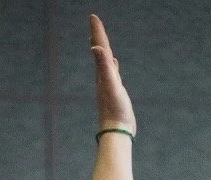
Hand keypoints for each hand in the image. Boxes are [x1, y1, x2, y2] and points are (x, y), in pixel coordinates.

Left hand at [90, 14, 135, 135]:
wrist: (117, 132)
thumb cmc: (114, 110)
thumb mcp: (111, 85)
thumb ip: (103, 66)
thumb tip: (95, 48)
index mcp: (103, 73)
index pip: (100, 47)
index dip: (97, 32)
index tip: (93, 16)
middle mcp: (104, 77)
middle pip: (100, 52)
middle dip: (98, 37)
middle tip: (94, 24)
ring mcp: (110, 85)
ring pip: (106, 63)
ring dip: (104, 51)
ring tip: (101, 42)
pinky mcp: (116, 92)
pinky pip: (113, 74)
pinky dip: (113, 66)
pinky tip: (114, 65)